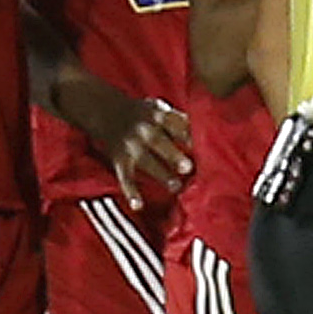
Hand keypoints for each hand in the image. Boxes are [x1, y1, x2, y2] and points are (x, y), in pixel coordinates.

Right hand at [103, 96, 191, 210]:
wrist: (105, 110)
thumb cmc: (142, 113)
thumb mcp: (158, 108)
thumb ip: (179, 119)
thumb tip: (207, 130)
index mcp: (157, 115)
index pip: (175, 125)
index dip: (187, 135)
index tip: (202, 147)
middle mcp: (143, 130)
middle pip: (159, 142)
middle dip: (172, 154)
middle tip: (188, 167)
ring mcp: (130, 145)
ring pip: (146, 161)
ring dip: (160, 174)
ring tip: (176, 187)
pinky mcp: (119, 160)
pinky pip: (125, 177)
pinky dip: (130, 192)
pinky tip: (138, 205)